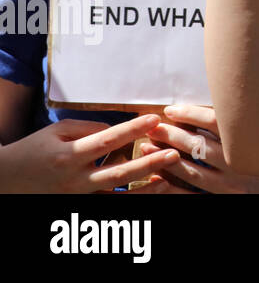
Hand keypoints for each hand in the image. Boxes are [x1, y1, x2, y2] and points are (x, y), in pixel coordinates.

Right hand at [0, 115, 178, 192]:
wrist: (6, 179)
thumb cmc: (33, 150)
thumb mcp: (56, 131)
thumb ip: (88, 128)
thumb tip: (116, 130)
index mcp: (69, 156)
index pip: (107, 140)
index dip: (132, 129)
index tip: (154, 119)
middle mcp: (74, 180)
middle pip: (118, 173)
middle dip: (148, 163)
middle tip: (174, 152)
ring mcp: (77, 197)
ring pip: (116, 197)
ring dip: (144, 189)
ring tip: (168, 177)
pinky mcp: (79, 207)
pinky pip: (109, 206)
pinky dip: (130, 200)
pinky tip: (150, 191)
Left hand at [139, 105, 258, 193]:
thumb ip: (245, 120)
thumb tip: (220, 102)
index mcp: (250, 141)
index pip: (216, 122)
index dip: (191, 114)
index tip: (171, 109)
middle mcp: (240, 163)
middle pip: (199, 146)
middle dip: (172, 134)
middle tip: (152, 126)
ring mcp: (231, 186)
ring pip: (192, 171)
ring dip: (166, 158)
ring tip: (146, 147)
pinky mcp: (223, 201)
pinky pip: (192, 196)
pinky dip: (173, 187)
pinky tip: (157, 178)